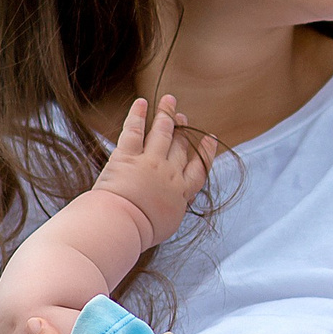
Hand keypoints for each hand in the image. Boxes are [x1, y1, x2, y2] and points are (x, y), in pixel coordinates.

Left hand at [92, 96, 207, 245]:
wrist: (122, 225)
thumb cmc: (140, 232)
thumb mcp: (166, 225)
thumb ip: (172, 210)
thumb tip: (172, 206)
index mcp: (180, 192)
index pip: (199, 168)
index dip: (206, 152)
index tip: (210, 139)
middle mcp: (169, 173)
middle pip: (180, 146)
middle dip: (183, 129)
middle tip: (182, 116)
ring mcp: (149, 162)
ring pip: (162, 132)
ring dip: (166, 114)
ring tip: (169, 100)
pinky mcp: (127, 156)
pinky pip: (134, 130)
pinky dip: (138, 114)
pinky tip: (141, 102)